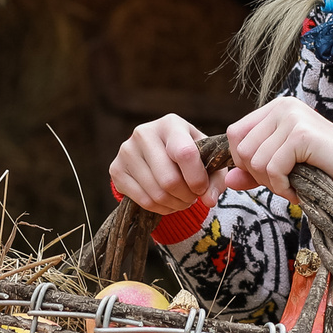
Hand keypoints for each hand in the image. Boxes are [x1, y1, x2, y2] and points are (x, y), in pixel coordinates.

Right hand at [110, 114, 224, 214]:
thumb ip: (216, 179)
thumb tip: (209, 201)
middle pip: (169, 180)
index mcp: (170, 124)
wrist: (158, 154)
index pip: (184, 154)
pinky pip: (143, 200)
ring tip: (182, 200)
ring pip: (156, 193)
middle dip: (186, 196)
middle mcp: (144, 133)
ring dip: (175, 204)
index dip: (197, 178)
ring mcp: (126, 151)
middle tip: (192, 197)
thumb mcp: (208, 159)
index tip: (202, 189)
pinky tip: (167, 202)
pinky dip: (160, 208)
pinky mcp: (116, 169)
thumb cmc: (189, 155)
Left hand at [225, 97, 332, 202]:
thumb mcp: (283, 168)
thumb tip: (227, 180)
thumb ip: (254, 172)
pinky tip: (299, 190)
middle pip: (242, 148)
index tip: (267, 175)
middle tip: (284, 183)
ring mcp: (293, 118)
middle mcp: (283, 107)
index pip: (236, 134)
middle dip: (258, 175)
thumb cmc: (324, 170)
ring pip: (255, 160)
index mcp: (276, 109)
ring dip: (272, 183)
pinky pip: (273, 169)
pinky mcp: (302, 134)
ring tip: (294, 185)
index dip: (243, 161)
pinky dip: (283, 188)